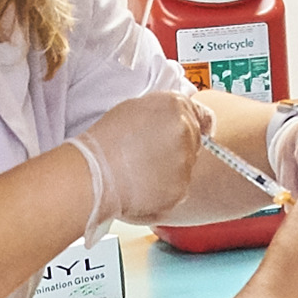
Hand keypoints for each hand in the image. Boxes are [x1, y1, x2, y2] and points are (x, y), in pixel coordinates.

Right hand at [77, 89, 207, 224]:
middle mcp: (186, 130)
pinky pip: (177, 191)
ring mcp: (185, 162)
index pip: (204, 117)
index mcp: (175, 106)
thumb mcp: (135, 109)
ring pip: (185, 169)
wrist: (94, 173)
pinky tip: (141, 186)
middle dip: (176, 150)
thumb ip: (163, 112)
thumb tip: (174, 121)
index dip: (196, 127)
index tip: (190, 135)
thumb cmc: (105, 141)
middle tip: (148, 155)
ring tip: (139, 172)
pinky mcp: (181, 189)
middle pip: (194, 143)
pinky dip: (163, 191)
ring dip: (169, 172)